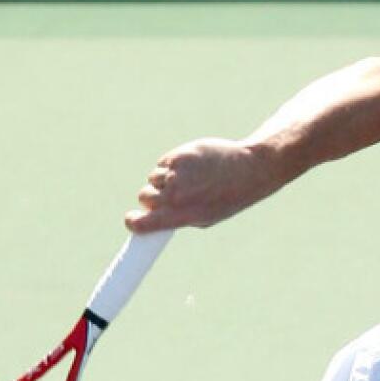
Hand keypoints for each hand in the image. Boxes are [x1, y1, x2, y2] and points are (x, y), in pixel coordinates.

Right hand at [124, 138, 280, 231]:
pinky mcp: (178, 156)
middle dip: (152, 197)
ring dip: (164, 179)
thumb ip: (178, 217)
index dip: (133, 222)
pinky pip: (163, 163)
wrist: (248, 170)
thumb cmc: (227, 198)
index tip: (131, 220)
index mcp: (181, 216)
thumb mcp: (205, 216)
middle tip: (170, 195)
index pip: (142, 223)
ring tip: (189, 179)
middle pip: (144, 197)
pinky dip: (172, 165)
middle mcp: (175, 196)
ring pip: (153, 178)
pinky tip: (191, 166)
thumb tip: (153, 217)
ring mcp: (175, 175)